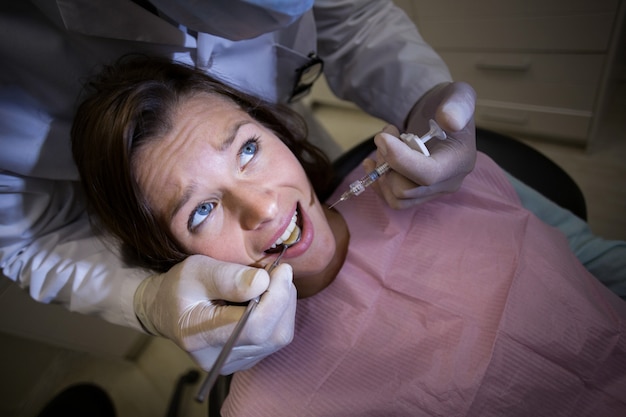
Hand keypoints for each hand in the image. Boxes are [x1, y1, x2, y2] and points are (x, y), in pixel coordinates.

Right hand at [134, 255, 296, 373]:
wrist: (167, 309)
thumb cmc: (179, 287)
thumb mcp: (195, 270)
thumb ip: (227, 277)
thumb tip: (263, 281)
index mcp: (201, 337)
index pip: (255, 327)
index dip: (276, 297)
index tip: (281, 269)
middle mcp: (221, 358)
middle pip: (273, 335)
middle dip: (283, 298)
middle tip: (277, 271)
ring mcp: (235, 362)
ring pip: (279, 336)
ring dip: (283, 304)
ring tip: (270, 282)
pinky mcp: (246, 359)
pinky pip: (275, 337)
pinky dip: (279, 313)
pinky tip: (266, 297)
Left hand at [363, 82, 476, 208]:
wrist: (437, 115)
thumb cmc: (447, 104)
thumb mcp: (458, 95)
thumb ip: (458, 104)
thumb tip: (450, 121)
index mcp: (460, 161)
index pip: (428, 174)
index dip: (400, 160)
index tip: (382, 138)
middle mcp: (448, 183)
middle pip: (407, 190)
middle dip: (388, 162)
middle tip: (385, 136)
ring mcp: (432, 192)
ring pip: (396, 198)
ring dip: (382, 172)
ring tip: (384, 146)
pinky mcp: (417, 194)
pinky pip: (392, 199)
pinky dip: (379, 182)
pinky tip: (374, 162)